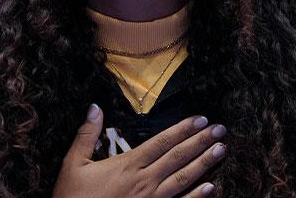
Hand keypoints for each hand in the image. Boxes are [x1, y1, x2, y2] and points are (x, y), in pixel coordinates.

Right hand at [51, 104, 226, 197]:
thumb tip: (95, 107)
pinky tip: (212, 188)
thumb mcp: (73, 164)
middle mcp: (144, 182)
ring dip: (204, 163)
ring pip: (183, 179)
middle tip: (221, 129)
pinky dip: (197, 197)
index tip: (201, 119)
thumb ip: (87, 135)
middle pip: (178, 157)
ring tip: (221, 150)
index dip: (182, 129)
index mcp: (127, 165)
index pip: (162, 142)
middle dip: (200, 141)